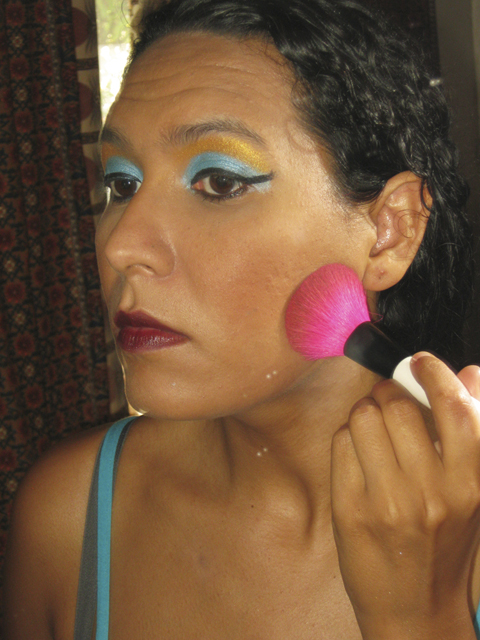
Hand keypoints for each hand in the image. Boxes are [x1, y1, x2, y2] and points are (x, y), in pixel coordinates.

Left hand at [331, 353, 479, 639]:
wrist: (415, 607)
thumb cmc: (444, 543)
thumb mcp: (472, 492)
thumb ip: (473, 431)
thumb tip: (469, 374)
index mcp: (471, 483)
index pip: (456, 408)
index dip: (435, 373)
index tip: (421, 362)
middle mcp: (432, 492)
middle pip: (397, 406)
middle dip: (387, 395)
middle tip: (387, 404)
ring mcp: (389, 502)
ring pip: (362, 418)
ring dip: (364, 415)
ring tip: (372, 433)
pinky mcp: (351, 510)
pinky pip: (340, 443)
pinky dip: (346, 440)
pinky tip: (358, 459)